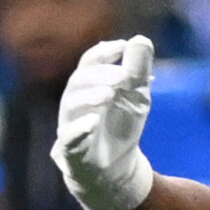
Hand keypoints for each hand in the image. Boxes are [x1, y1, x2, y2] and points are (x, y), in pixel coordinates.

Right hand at [56, 37, 156, 209]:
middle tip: (123, 76)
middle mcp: (74, 102)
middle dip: (100, 76)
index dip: (103, 52)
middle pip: (79, 81)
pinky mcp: (70, 151)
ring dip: (90, 97)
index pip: (89, 63)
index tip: (123, 46)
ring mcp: (70, 126)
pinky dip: (79, 129)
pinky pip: (68, 138)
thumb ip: (138, 71)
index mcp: (88, 86)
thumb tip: (141, 40)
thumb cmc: (122, 127)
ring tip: (109, 94)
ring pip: (71, 106)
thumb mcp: (137, 98)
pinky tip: (93, 121)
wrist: (117, 170)